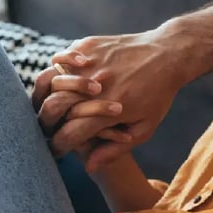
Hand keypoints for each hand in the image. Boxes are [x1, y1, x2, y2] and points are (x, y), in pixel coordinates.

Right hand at [45, 25, 201, 170]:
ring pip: (49, 80)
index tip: (57, 149)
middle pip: (52, 108)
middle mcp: (96, 87)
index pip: (68, 134)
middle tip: (47, 126)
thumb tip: (89, 167)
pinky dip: (56, 68)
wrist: (169, 54)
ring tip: (49, 101)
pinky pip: (60, 58)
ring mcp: (91, 63)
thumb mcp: (145, 127)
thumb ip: (116, 149)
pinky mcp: (89, 45)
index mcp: (110, 110)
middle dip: (45, 122)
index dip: (58, 146)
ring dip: (44, 94)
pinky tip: (63, 75)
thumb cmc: (159, 93)